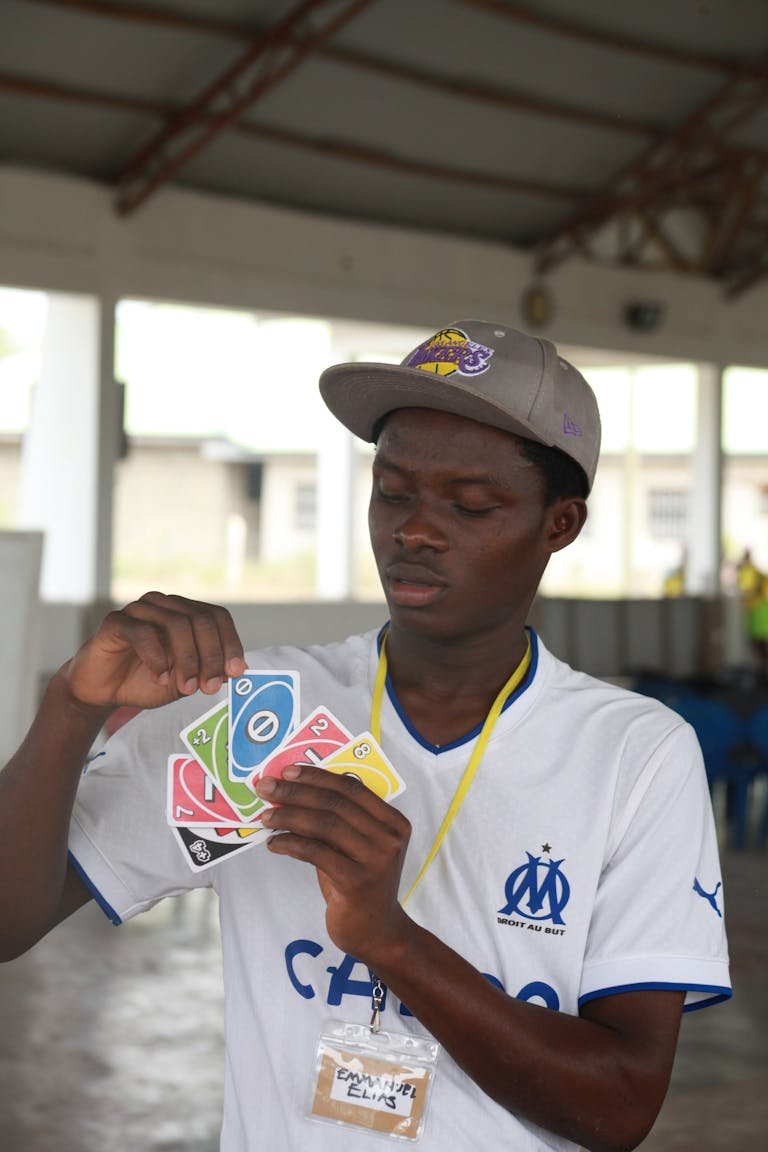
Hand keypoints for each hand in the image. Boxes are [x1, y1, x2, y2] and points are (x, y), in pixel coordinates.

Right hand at [62, 591, 245, 711]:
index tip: (236, 672)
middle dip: (211, 655)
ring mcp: (140, 609)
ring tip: (186, 688)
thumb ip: (207, 673)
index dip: (230, 643)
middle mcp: (165, 605)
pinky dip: (157, 658)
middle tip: (209, 686)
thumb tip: (236, 670)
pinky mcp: (116, 621)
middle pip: (201, 619)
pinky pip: (143, 632)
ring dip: (187, 659)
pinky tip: (159, 678)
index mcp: (185, 613)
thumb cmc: (145, 681)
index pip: (217, 617)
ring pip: (176, 623)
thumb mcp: (184, 682)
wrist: (102, 690)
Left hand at [254, 764, 412, 962]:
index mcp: (394, 821)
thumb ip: (339, 820)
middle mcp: (390, 837)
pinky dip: (290, 843)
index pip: (352, 787)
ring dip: (289, 816)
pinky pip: (316, 852)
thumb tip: (294, 790)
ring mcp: (377, 859)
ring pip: (324, 824)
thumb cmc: (360, 884)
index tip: (288, 771)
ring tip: (265, 816)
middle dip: (296, 791)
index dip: (317, 776)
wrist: (377, 933)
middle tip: (266, 787)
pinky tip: (274, 843)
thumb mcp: (356, 846)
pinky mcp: (357, 881)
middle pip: (335, 803)